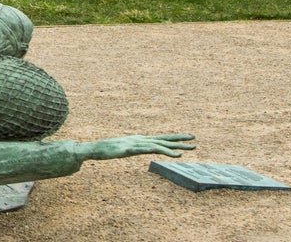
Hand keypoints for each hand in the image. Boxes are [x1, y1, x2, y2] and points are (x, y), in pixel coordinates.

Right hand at [77, 134, 196, 160]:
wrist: (95, 149)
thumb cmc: (110, 149)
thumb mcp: (128, 148)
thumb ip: (138, 148)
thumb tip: (147, 149)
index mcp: (142, 139)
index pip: (163, 138)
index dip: (177, 137)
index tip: (190, 138)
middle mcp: (140, 140)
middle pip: (163, 141)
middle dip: (179, 142)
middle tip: (195, 143)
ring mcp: (133, 144)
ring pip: (154, 146)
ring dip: (168, 149)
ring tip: (181, 154)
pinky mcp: (126, 150)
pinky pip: (140, 150)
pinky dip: (150, 150)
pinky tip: (158, 151)